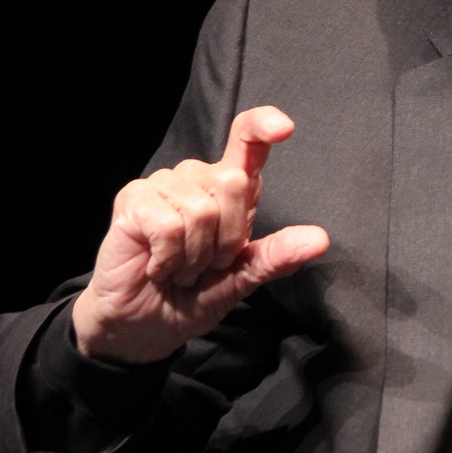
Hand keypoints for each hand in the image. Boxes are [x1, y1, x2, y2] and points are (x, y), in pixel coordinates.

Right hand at [70, 107, 329, 363]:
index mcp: (230, 191)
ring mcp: (162, 185)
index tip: (283, 128)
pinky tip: (158, 267)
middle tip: (204, 265)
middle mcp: (197, 178)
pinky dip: (169, 258)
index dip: (263, 126)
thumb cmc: (193, 296)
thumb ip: (276, 257)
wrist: (146, 326)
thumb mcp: (241, 280)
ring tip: (179, 268)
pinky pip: (169, 225)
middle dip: (226, 240)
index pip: (246, 142)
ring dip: (194, 256)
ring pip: (201, 210)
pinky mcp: (133, 198)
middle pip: (233, 182)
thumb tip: (318, 239)